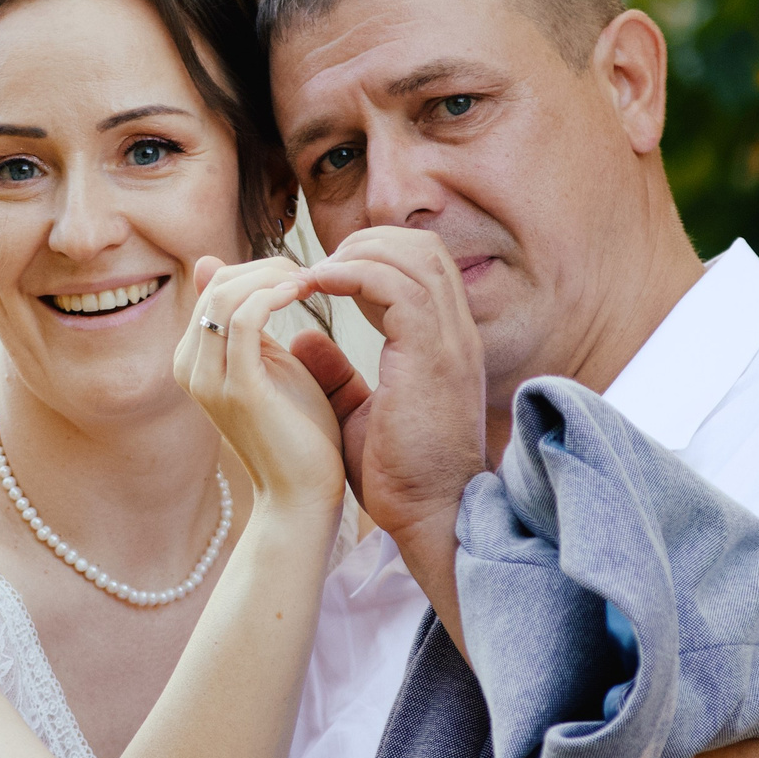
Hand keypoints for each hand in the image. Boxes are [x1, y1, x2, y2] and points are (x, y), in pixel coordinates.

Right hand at [175, 256, 345, 514]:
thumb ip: (256, 323)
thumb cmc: (298, 433)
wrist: (303, 497)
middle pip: (217, 286)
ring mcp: (209, 380)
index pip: (216, 287)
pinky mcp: (237, 390)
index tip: (305, 273)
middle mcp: (191, 367)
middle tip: (313, 272)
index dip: (260, 270)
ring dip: (273, 277)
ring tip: (313, 280)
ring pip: (225, 297)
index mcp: (195, 359)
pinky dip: (274, 296)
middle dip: (268, 268)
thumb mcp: (274, 364)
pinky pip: (244, 321)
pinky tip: (304, 293)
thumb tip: (235, 275)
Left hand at [288, 227, 486, 555]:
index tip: (325, 273)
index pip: (423, 264)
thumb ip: (335, 373)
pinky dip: (354, 275)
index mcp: (444, 342)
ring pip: (414, 255)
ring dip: (357, 253)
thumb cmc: (399, 475)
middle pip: (423, 246)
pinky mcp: (432, 354)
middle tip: (317, 266)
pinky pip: (396, 285)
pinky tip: (318, 288)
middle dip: (366, 242)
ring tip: (314, 274)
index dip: (374, 254)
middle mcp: (455, 332)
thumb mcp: (360, 413)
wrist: (428, 514)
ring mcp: (450, 340)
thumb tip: (303, 337)